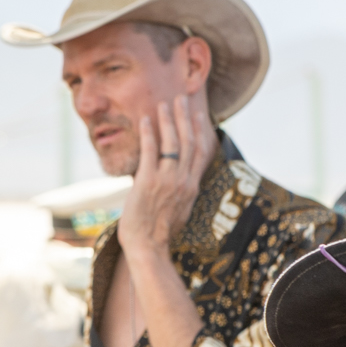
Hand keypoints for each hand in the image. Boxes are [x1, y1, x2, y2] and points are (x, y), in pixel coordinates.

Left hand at [116, 94, 214, 257]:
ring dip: (168, 120)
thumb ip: (180, 193)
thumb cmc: (159, 234)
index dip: (199, 130)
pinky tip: (146, 120)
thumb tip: (179, 186)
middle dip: (185, 117)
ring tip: (164, 103)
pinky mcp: (148, 182)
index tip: (199, 114)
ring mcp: (167, 181)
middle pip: (188, 141)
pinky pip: (150, 152)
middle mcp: (183, 181)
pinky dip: (149, 133)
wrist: (149, 248)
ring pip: (172, 143)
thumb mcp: (178, 211)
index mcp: (191, 187)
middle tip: (181, 98)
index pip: (200, 152)